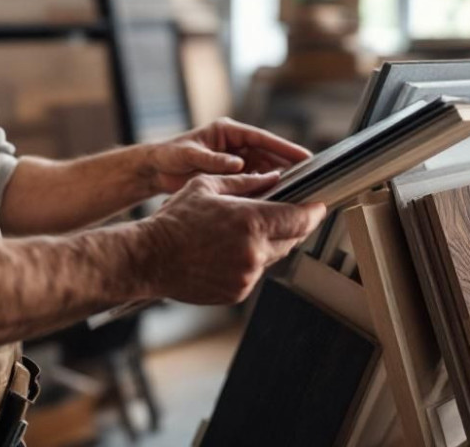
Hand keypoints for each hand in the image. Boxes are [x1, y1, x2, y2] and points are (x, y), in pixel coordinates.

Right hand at [136, 174, 325, 304]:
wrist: (150, 258)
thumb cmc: (174, 220)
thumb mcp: (207, 187)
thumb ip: (244, 182)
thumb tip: (272, 177)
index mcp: (251, 222)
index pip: (300, 219)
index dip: (314, 212)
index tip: (319, 207)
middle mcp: (254, 251)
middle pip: (291, 239)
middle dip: (292, 226)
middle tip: (286, 215)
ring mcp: (247, 275)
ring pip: (273, 257)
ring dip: (268, 244)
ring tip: (245, 232)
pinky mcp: (238, 292)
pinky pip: (254, 273)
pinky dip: (250, 261)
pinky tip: (229, 251)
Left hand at [144, 118, 312, 194]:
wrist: (156, 169)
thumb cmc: (170, 155)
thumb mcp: (190, 155)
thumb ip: (213, 160)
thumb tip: (238, 164)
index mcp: (228, 131)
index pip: (262, 138)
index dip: (284, 147)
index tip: (305, 156)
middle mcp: (235, 144)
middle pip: (268, 154)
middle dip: (287, 165)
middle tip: (309, 178)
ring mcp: (234, 160)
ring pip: (263, 169)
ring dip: (277, 180)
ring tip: (295, 192)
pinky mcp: (231, 175)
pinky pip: (252, 182)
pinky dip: (262, 190)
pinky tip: (273, 201)